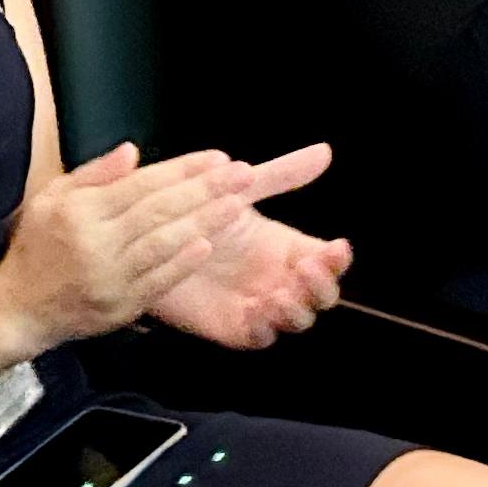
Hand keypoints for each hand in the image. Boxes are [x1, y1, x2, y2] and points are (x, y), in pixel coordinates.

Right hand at [0, 143, 257, 351]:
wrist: (20, 309)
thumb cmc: (37, 247)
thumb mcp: (51, 197)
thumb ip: (94, 173)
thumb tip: (132, 151)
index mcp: (80, 211)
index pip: (142, 185)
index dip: (182, 170)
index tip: (217, 158)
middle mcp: (96, 243)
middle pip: (159, 211)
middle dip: (206, 190)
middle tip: (242, 174)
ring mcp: (110, 278)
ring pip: (164, 245)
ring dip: (204, 222)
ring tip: (236, 204)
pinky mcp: (120, 307)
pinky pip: (159, 281)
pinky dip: (183, 263)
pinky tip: (206, 244)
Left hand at [146, 144, 349, 349]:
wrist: (150, 237)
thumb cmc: (197, 210)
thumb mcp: (240, 189)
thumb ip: (281, 174)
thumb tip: (325, 150)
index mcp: (287, 248)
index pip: (328, 260)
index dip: (337, 259)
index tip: (336, 247)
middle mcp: (279, 279)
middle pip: (321, 296)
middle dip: (321, 286)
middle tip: (305, 270)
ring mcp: (260, 306)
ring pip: (296, 319)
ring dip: (297, 309)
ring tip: (280, 294)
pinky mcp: (235, 327)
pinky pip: (260, 336)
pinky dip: (265, 326)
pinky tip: (257, 309)